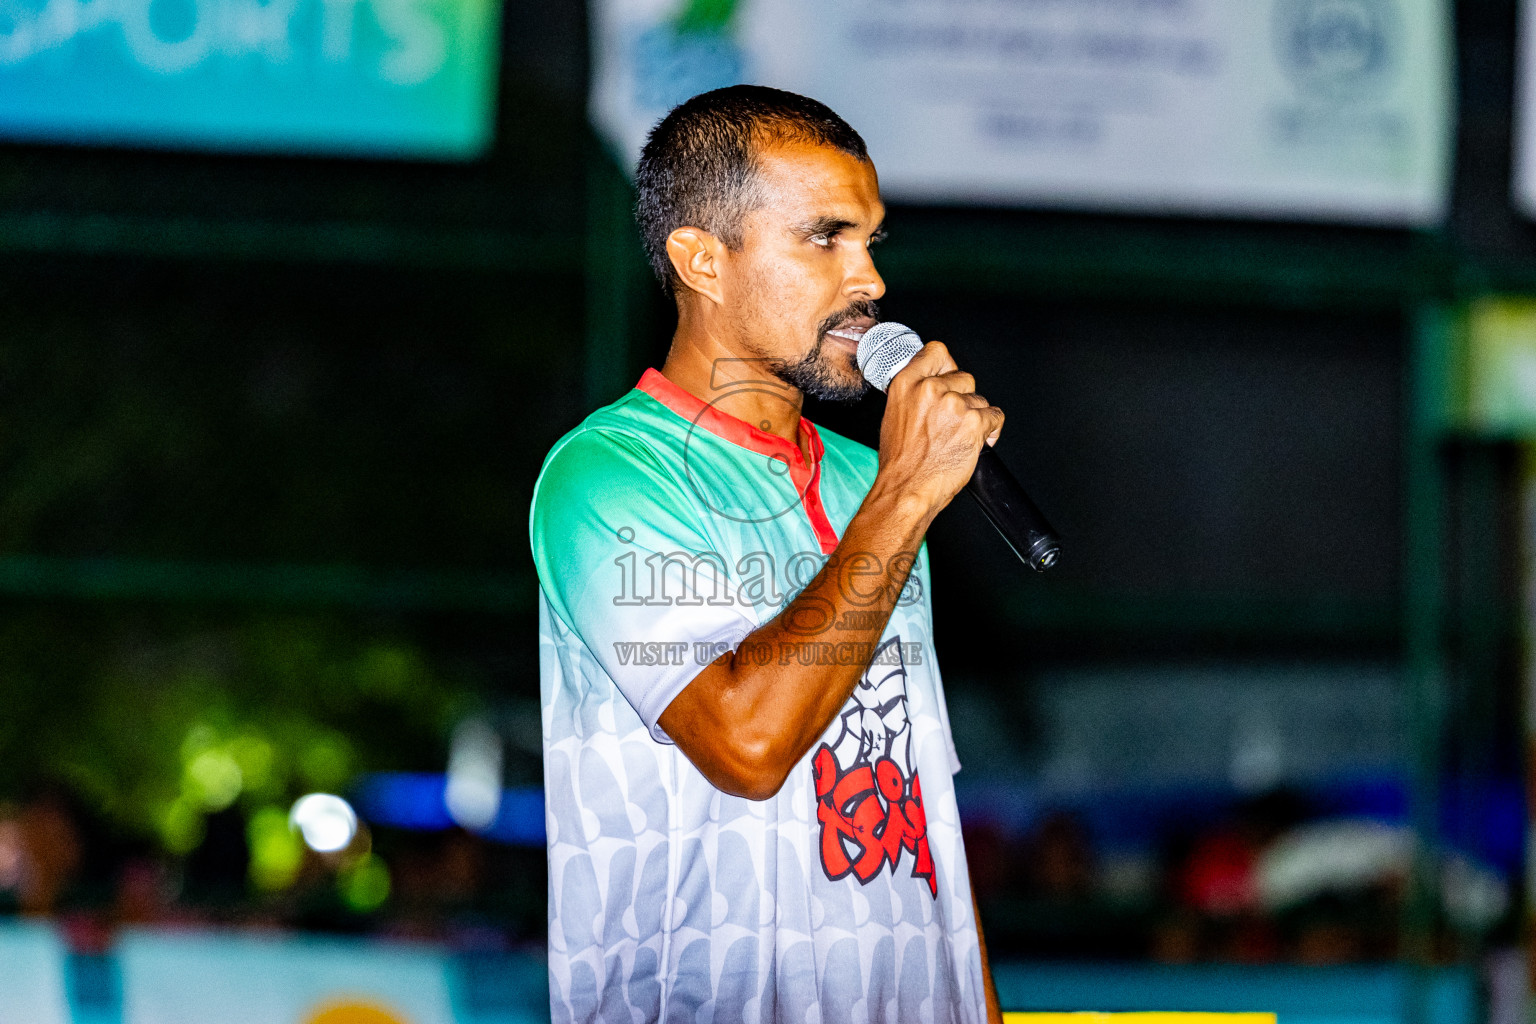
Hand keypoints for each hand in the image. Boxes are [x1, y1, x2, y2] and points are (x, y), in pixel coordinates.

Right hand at [874, 341, 1004, 516]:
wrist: (907, 489)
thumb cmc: (900, 462)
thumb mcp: (894, 416)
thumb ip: (913, 394)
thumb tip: (929, 386)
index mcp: (907, 384)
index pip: (936, 352)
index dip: (946, 366)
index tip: (948, 376)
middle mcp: (931, 389)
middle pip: (964, 377)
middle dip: (962, 398)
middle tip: (951, 421)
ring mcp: (954, 404)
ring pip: (979, 399)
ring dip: (975, 417)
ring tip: (959, 437)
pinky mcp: (974, 422)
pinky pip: (995, 416)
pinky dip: (991, 430)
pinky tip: (976, 442)